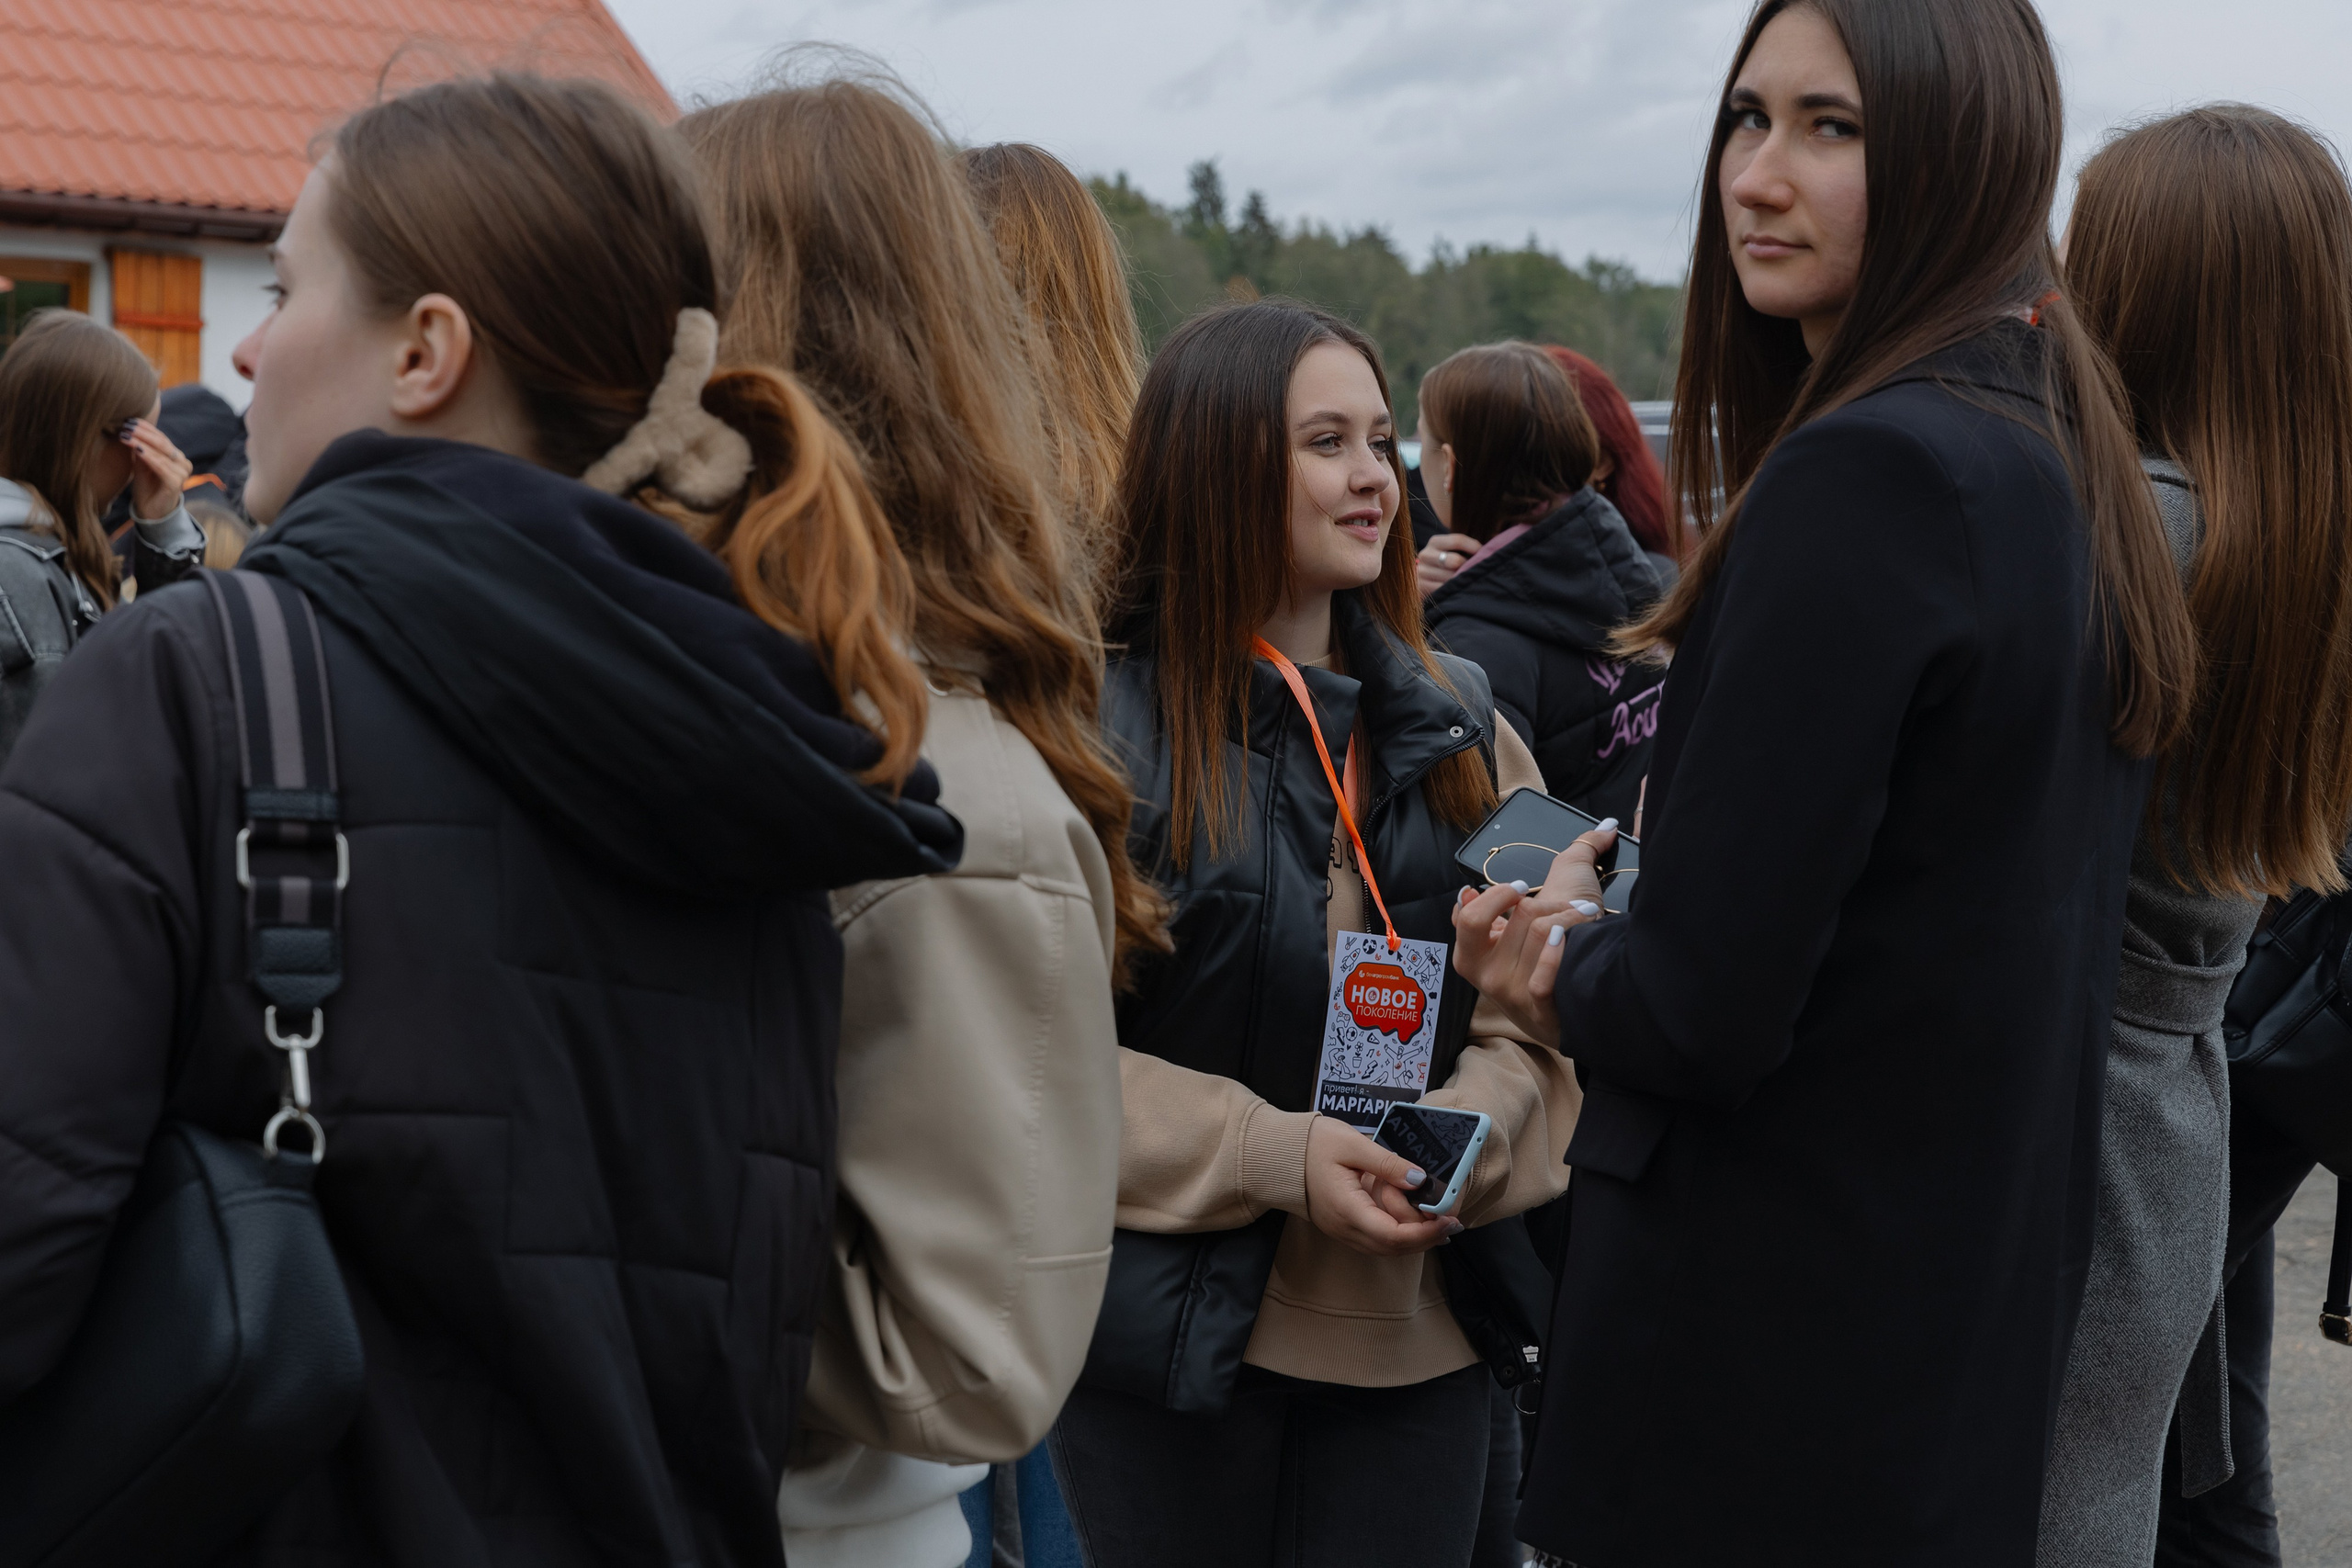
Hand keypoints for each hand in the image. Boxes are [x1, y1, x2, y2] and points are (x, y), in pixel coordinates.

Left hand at [121, 419, 192, 521]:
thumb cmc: (146, 487)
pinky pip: (161, 466)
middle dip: (143, 432)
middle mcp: (182, 463)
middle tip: (126, 425)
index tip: (129, 419)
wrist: (151, 512)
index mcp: (176, 456)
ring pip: (162, 453)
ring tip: (125, 435)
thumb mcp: (141, 464)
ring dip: (142, 442)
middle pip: (162, 442)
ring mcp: (182, 473)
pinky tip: (136, 449)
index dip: (146, 427)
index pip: (161, 437)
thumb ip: (140, 449)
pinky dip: (148, 456)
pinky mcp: (176, 484)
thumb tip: (128, 429)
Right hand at [1303, 1116, 1459, 1255]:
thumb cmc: (1313, 1144)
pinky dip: (1399, 1233)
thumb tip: (1420, 1180)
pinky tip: (1413, 1220)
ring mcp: (1342, 1230)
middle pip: (1393, 1247)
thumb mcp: (1353, 1144)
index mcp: (1347, 1209)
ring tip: (1437, 1220)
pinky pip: (1376, 1239)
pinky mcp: (1343, 1226)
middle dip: (1426, 1237)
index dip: (1425, 1232)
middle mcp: (1345, 1228)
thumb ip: (1388, 1163)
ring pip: (1386, 1247)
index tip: (1448, 1219)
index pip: (1393, 1235)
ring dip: (1413, 1237)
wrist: (1279, 1153)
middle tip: (1452, 1220)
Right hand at [1415, 532, 1482, 596]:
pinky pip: (1443, 589)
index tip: (1484, 553)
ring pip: (1450, 577)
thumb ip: (1464, 548)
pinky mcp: (1420, 587)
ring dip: (1462, 581)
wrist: (1421, 579)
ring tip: (1468, 581)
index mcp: (1435, 542)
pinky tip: (1459, 590)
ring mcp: (1422, 572)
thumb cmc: (1444, 564)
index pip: (1457, 540)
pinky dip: (1454, 590)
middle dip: (1467, 567)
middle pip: (1454, 561)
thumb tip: (1488, 550)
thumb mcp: (1450, 551)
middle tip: (1474, 572)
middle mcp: (1426, 555)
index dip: (1474, 547)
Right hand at [1450, 821, 1617, 1048]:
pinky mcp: (1534, 1008)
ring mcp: (1509, 993)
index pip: (1469, 917)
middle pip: (1519, 915)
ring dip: (1572, 922)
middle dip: (1552, 906)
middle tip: (1566, 911)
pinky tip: (1579, 940)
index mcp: (1475, 951)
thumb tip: (1608, 826)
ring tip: (1582, 927)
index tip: (1521, 888)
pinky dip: (1569, 946)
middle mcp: (1485, 974)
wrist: (1587, 999)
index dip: (1498, 896)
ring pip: (1542, 933)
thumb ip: (1572, 857)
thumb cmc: (1565, 952)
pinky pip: (1548, 965)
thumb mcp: (1551, 905)